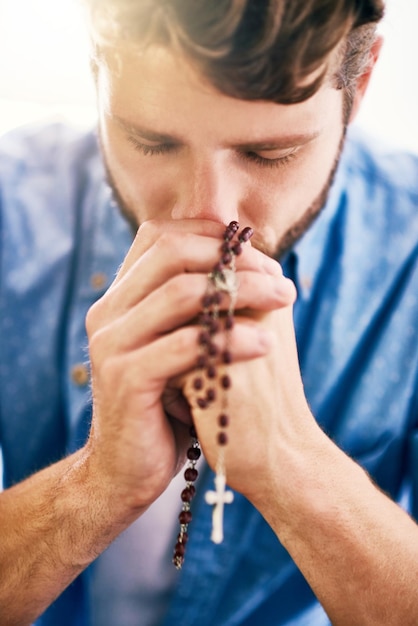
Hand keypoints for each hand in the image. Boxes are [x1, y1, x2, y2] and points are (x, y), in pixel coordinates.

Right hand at [84, 219, 294, 515]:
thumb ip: (195, 308)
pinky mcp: (125, 378)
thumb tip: (249, 263)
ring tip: (284, 300)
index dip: (211, 235)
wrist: (125, 470)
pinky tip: (267, 344)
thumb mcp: (177, 347)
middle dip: (232, 258)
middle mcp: (108, 312)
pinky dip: (231, 339)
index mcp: (119, 298)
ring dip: (242, 291)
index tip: (258, 252)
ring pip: (181, 293)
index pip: (160, 236)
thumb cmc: (164, 405)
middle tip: (279, 276)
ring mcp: (111, 344)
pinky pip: (185, 344)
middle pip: (171, 253)